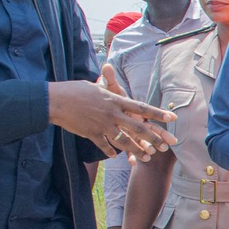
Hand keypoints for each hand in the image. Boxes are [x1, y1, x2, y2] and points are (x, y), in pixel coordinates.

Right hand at [51, 70, 175, 161]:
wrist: (56, 101)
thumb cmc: (74, 90)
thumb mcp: (95, 86)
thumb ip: (106, 84)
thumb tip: (109, 70)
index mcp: (115, 100)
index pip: (141, 107)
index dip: (157, 113)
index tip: (172, 118)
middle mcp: (113, 114)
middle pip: (137, 128)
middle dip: (153, 138)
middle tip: (165, 146)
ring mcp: (103, 126)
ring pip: (124, 141)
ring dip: (136, 150)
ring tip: (146, 157)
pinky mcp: (92, 134)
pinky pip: (105, 145)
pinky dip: (110, 151)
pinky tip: (115, 156)